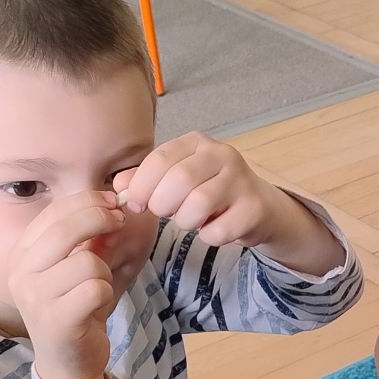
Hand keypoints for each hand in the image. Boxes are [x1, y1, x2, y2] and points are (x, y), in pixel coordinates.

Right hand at [6, 189, 125, 378]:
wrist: (68, 361)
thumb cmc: (76, 308)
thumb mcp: (79, 267)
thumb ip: (91, 237)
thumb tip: (114, 203)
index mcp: (23, 254)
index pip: (55, 212)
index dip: (89, 200)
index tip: (114, 203)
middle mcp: (22, 272)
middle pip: (67, 228)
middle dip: (101, 219)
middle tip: (121, 223)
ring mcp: (35, 297)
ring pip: (87, 262)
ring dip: (105, 272)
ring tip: (97, 288)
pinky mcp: (55, 320)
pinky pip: (96, 289)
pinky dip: (106, 294)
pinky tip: (97, 307)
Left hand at [116, 132, 282, 247]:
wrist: (258, 208)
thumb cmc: (210, 192)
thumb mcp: (175, 180)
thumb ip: (145, 180)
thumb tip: (120, 187)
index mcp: (197, 142)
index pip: (160, 158)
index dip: (141, 186)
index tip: (136, 204)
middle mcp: (222, 154)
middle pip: (179, 180)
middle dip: (162, 204)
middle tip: (165, 213)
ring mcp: (241, 180)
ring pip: (198, 204)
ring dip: (186, 221)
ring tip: (191, 219)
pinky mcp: (253, 208)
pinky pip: (217, 230)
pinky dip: (208, 236)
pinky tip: (214, 228)